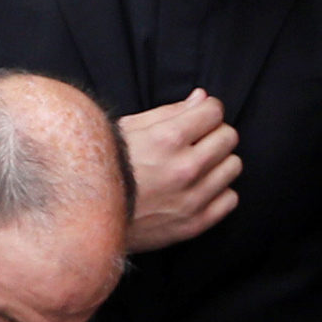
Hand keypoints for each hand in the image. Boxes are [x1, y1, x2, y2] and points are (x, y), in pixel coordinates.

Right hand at [118, 89, 240, 252]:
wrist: (88, 217)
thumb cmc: (104, 168)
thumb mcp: (128, 130)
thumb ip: (169, 112)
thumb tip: (201, 98)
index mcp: (167, 139)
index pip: (214, 111)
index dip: (206, 111)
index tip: (198, 118)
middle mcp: (185, 168)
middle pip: (229, 137)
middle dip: (214, 133)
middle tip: (197, 141)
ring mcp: (192, 199)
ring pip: (233, 166)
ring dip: (218, 162)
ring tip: (197, 165)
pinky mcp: (194, 224)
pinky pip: (230, 199)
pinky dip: (219, 192)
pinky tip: (199, 188)